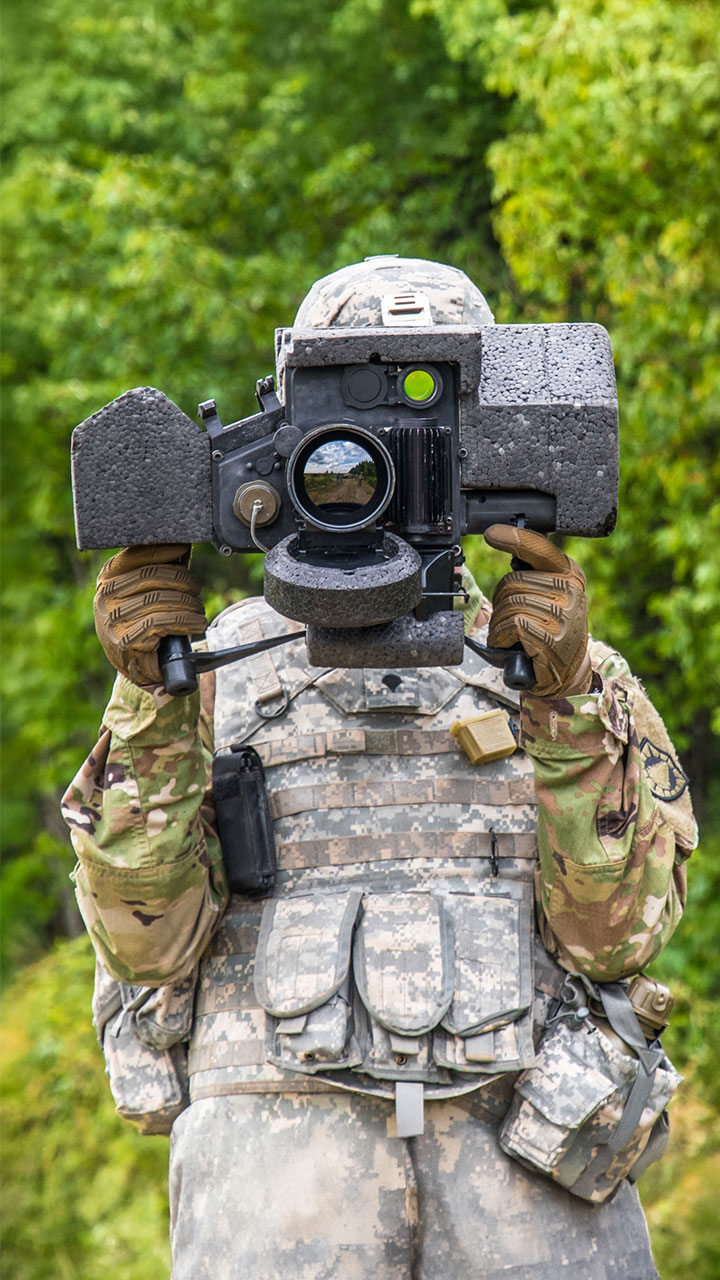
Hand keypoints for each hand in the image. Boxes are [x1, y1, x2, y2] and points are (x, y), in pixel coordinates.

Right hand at [94, 544, 205, 686]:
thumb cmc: (142, 621)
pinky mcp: (125, 639)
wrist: (134, 664)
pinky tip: (196, 624)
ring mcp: (113, 618)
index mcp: (108, 578)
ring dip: (188, 604)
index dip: (163, 551)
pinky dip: (186, 622)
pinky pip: (162, 623)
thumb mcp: (142, 593)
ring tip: (198, 610)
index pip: (136, 555)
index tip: (184, 548)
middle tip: (196, 589)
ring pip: (160, 600)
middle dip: (182, 580)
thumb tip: (182, 547)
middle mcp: (106, 596)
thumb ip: (155, 571)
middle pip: (153, 575)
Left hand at [483, 525, 591, 697]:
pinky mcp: (552, 636)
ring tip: (511, 635)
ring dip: (499, 624)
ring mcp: (564, 614)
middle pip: (512, 582)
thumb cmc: (550, 632)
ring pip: (509, 605)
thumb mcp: (549, 596)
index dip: (513, 539)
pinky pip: (511, 625)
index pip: (539, 548)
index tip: (491, 534)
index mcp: (570, 574)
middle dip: (500, 602)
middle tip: (510, 620)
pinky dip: (501, 636)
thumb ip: (534, 575)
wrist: (567, 672)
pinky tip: (510, 644)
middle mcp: (571, 590)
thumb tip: (504, 543)